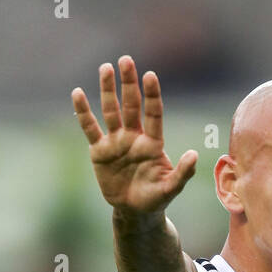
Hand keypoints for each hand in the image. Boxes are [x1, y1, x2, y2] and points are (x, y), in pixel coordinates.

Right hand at [71, 55, 197, 214]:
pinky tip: (78, 93)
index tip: (150, 75)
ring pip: (111, 111)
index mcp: (152, 143)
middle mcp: (134, 137)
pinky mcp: (99, 151)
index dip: (152, 95)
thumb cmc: (156, 198)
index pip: (153, 114)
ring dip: (108, 90)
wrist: (135, 211)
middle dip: (129, 83)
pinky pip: (90, 128)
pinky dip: (83, 112)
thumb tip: (194, 155)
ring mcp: (116, 142)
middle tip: (126, 60)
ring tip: (106, 68)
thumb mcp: (171, 188)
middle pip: (131, 105)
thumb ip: (182, 173)